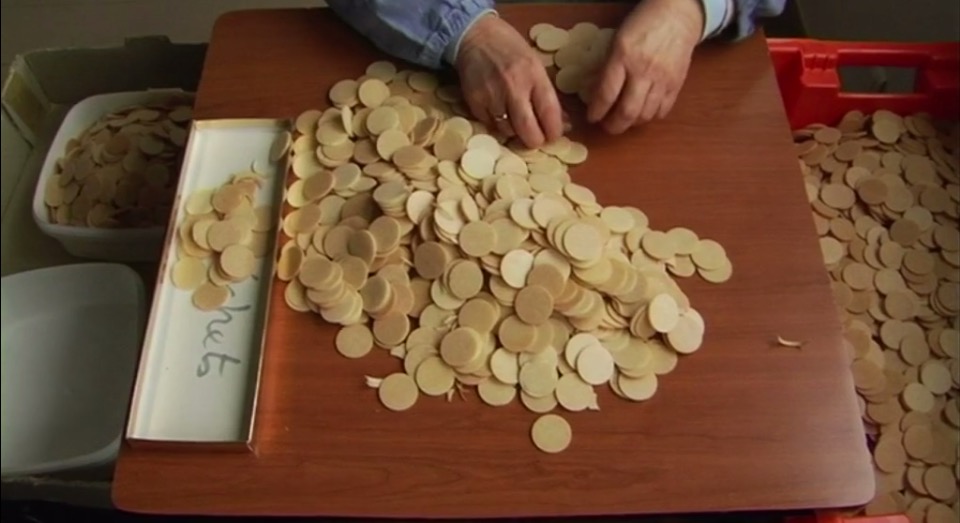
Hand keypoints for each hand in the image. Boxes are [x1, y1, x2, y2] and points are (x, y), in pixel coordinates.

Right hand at [456, 14, 562, 147]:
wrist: (476, 36)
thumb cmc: (511, 49)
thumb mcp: (535, 65)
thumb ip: (547, 95)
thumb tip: (564, 123)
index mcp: (534, 75)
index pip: (550, 114)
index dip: (554, 132)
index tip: (554, 135)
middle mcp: (514, 87)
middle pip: (528, 131)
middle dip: (535, 140)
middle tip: (536, 138)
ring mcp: (492, 96)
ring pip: (508, 132)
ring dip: (515, 131)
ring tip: (516, 120)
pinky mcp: (475, 102)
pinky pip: (490, 125)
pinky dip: (497, 124)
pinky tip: (499, 112)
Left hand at [587, 0, 702, 133]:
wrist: (677, 15)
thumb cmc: (642, 25)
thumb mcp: (617, 40)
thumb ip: (607, 67)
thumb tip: (594, 94)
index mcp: (624, 56)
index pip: (607, 94)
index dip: (597, 111)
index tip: (592, 118)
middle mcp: (644, 70)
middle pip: (627, 111)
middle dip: (614, 125)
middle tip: (607, 126)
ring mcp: (662, 79)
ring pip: (646, 115)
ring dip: (632, 123)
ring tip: (624, 120)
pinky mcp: (676, 84)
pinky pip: (663, 110)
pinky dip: (651, 117)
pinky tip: (643, 112)